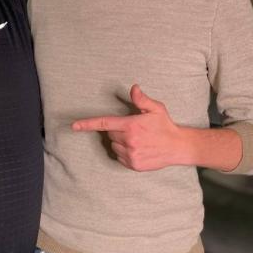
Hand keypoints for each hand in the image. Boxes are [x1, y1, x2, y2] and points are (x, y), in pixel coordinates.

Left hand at [72, 84, 187, 170]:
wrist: (178, 147)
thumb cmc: (165, 125)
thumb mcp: (156, 108)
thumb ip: (142, 99)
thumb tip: (133, 88)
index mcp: (131, 126)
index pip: (104, 123)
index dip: (87, 124)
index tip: (74, 126)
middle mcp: (129, 141)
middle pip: (110, 134)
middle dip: (118, 130)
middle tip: (134, 129)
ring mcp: (131, 155)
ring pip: (114, 146)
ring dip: (121, 142)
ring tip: (138, 139)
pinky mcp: (133, 165)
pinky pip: (120, 156)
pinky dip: (125, 152)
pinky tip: (138, 148)